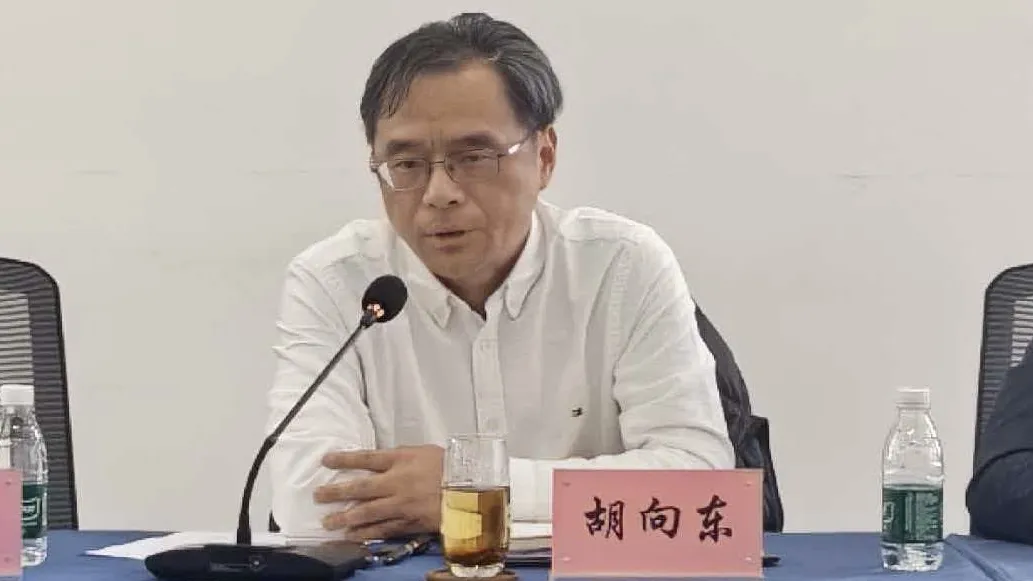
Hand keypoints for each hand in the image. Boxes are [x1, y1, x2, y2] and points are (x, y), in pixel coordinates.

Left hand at [313, 445, 443, 540]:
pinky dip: (366, 533)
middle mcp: (396, 482)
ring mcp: (401, 504)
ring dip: (345, 518)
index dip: (344, 459)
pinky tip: (352, 536)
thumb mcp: (423, 452)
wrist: (470, 490)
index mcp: (401, 460)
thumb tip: (380, 460)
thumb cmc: (450, 466)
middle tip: (318, 495)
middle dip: (336, 492)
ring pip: (367, 512)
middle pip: (360, 487)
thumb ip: (400, 456)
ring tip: (328, 522)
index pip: (366, 458)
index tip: (325, 461)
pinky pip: (383, 529)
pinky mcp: (408, 522)